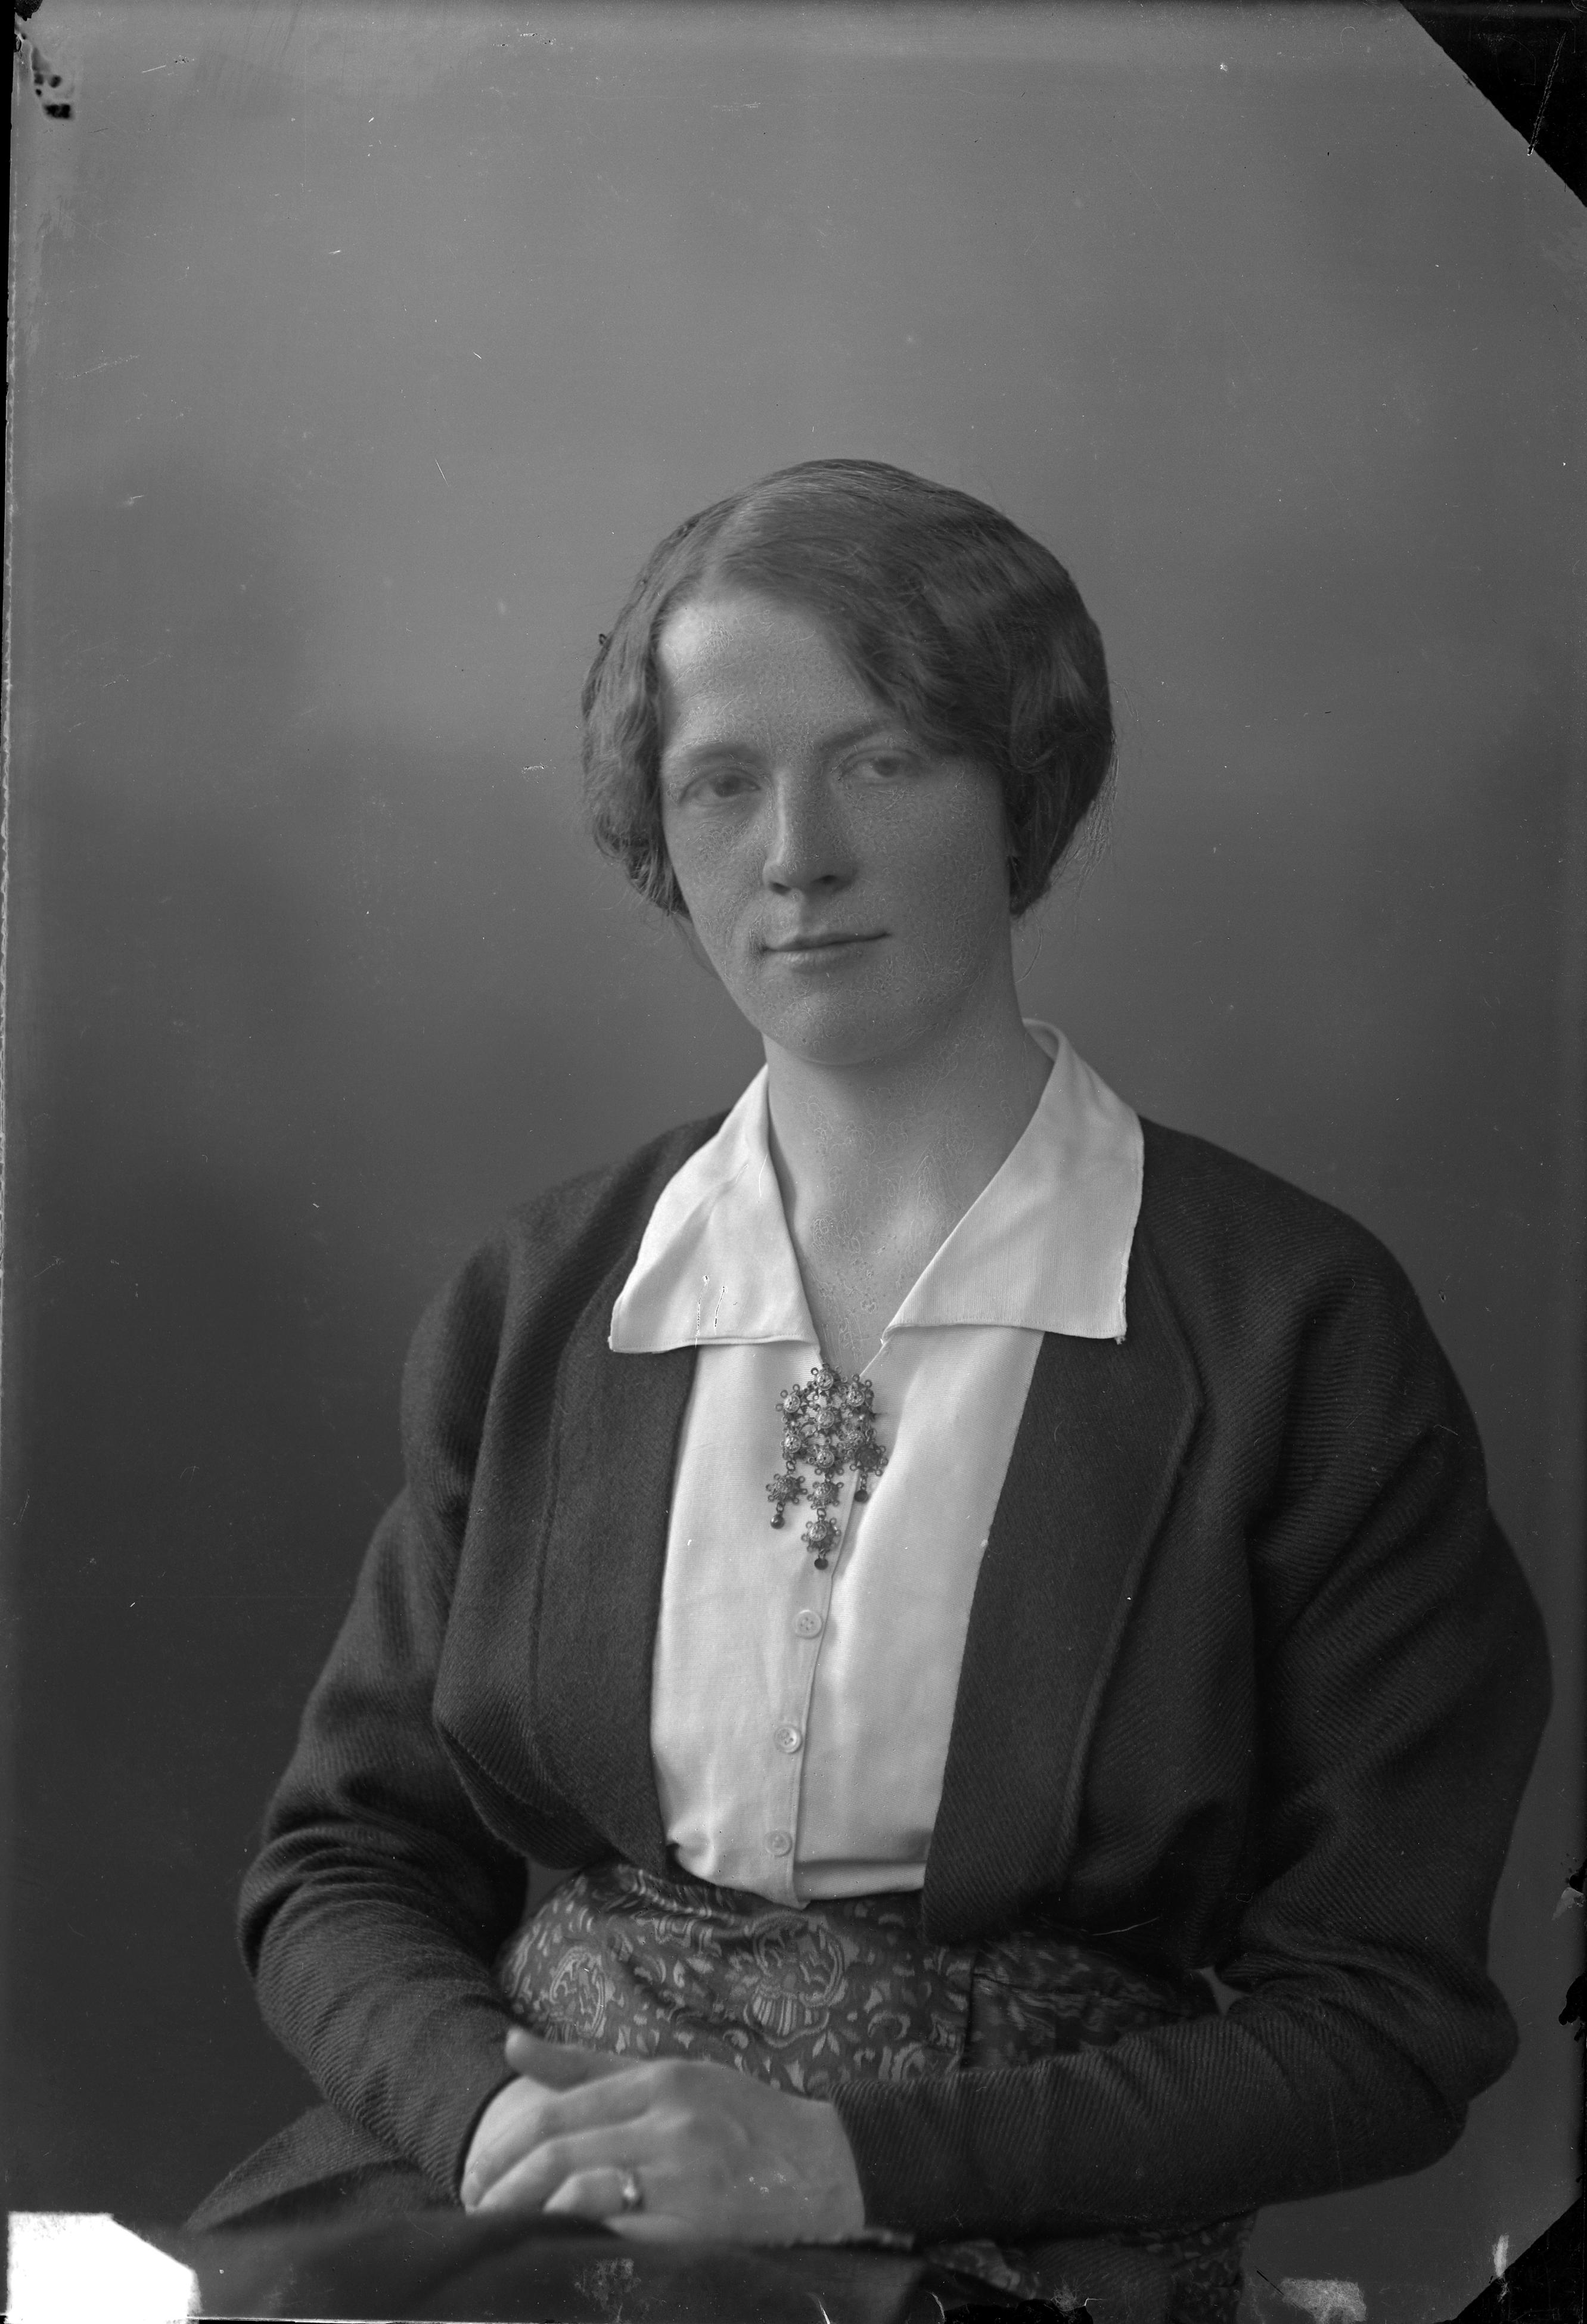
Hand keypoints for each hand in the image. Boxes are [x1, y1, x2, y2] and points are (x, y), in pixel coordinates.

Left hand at [460, 2026, 865, 2245]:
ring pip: (583, 2196)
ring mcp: (684, 2178)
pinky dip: (581, 2244)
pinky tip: (558, 2253)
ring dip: (533, 2220)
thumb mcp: (666, 2075)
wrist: (824, 2164)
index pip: (559, 2111)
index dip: (505, 2149)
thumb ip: (585, 2066)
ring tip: (506, 2235)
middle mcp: (668, 2123)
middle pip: (561, 2155)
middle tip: (478, 2211)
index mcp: (659, 2081)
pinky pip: (622, 2238)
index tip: (476, 2176)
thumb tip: (509, 2042)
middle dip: (505, 2188)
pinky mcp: (698, 2230)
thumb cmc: (739, 2116)